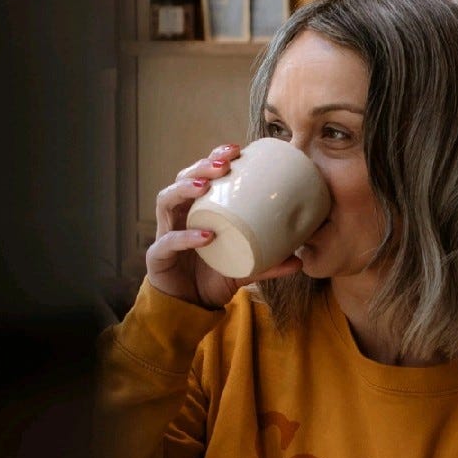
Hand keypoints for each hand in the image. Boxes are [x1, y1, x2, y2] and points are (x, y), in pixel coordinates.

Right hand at [146, 143, 301, 308]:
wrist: (190, 308)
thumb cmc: (213, 279)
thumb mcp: (245, 268)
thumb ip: (268, 264)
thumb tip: (300, 260)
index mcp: (198, 211)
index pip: (202, 176)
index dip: (214, 158)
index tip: (237, 149)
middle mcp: (179, 217)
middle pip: (182, 180)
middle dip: (201, 167)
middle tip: (223, 164)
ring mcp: (165, 233)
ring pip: (166, 200)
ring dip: (184, 189)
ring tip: (205, 186)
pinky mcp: (157, 256)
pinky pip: (168, 242)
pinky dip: (186, 236)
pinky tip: (206, 234)